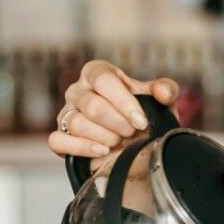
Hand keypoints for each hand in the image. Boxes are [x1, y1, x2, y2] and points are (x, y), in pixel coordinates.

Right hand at [47, 60, 179, 161]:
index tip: (141, 122)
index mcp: (97, 73)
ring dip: (105, 137)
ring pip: (78, 124)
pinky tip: (102, 151)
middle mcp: (78, 90)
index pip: (103, 80)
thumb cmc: (143, 116)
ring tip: (120, 141)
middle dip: (118, 124)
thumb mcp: (160, 102)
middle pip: (92, 106)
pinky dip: (82, 148)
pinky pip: (58, 141)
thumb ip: (166, 91)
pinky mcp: (59, 135)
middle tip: (132, 132)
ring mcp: (66, 113)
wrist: (135, 145)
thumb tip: (163, 92)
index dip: (124, 102)